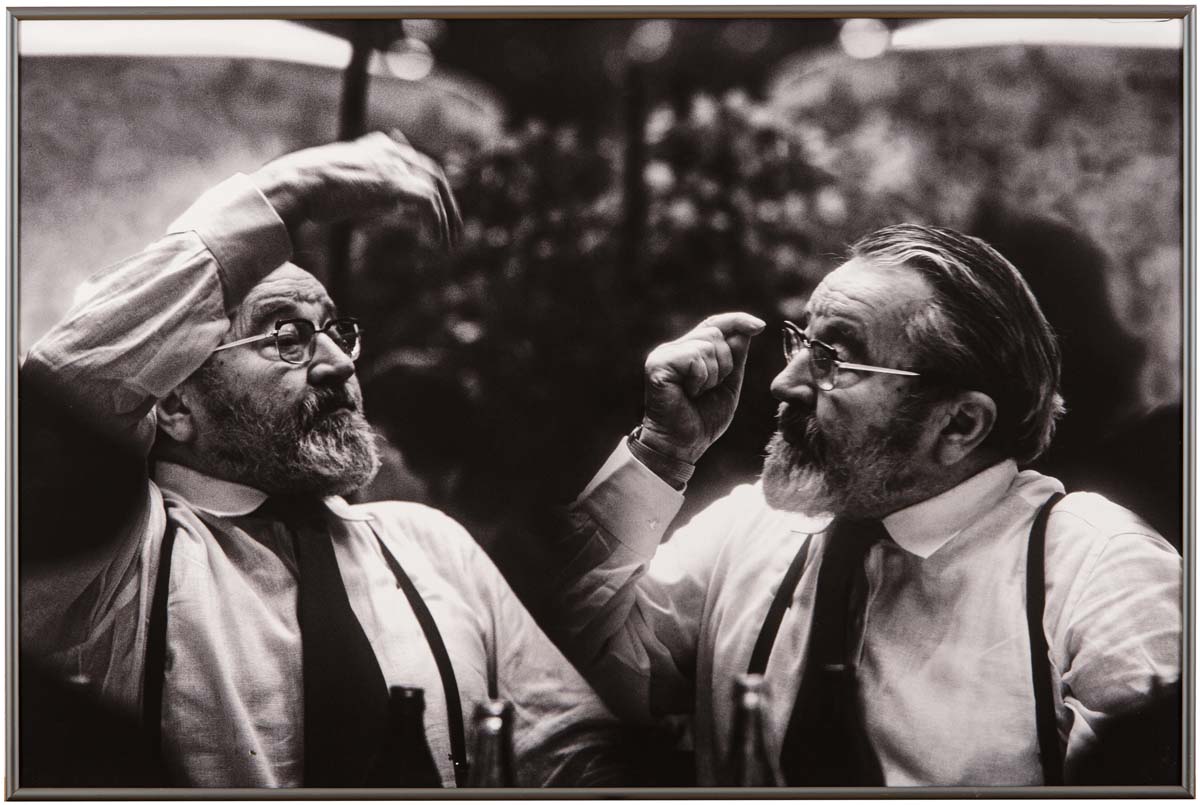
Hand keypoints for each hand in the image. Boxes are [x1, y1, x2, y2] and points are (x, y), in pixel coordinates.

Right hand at [249, 131, 461, 247]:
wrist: (297, 184)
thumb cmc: (310, 188)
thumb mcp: (344, 180)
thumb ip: (367, 184)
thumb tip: (386, 204)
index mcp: (379, 146)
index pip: (418, 163)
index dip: (433, 187)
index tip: (441, 210)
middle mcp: (390, 151)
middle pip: (434, 173)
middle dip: (448, 204)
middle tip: (453, 231)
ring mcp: (393, 165)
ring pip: (436, 189)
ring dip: (447, 219)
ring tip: (447, 244)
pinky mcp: (393, 184)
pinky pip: (428, 204)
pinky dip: (437, 223)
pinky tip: (436, 241)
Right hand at [640, 312, 765, 463]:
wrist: (682, 446)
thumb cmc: (703, 420)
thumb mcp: (728, 384)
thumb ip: (735, 357)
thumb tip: (748, 329)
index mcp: (688, 351)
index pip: (715, 324)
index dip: (737, 320)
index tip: (761, 326)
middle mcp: (673, 348)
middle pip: (715, 332)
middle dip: (725, 363)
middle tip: (709, 389)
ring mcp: (663, 355)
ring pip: (707, 344)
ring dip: (713, 374)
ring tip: (698, 393)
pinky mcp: (658, 364)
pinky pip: (694, 357)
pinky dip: (701, 378)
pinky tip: (689, 393)